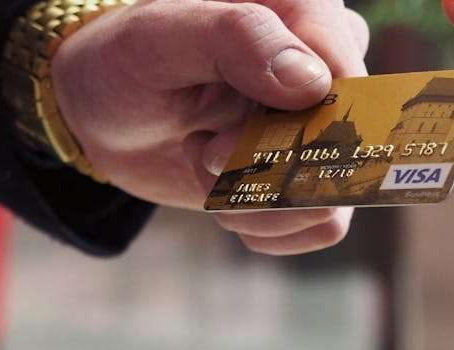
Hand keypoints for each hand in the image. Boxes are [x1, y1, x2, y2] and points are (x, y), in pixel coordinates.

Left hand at [53, 0, 368, 254]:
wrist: (105, 115)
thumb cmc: (126, 61)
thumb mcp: (157, 39)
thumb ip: (235, 40)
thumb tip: (311, 83)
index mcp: (305, 11)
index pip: (347, 83)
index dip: (294, 130)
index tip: (220, 143)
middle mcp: (329, 65)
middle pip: (343, 146)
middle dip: (263, 168)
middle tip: (201, 150)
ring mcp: (324, 124)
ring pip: (333, 196)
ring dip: (258, 202)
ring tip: (205, 163)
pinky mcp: (313, 174)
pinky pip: (323, 224)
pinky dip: (265, 224)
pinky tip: (224, 193)